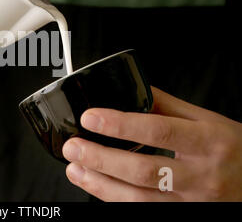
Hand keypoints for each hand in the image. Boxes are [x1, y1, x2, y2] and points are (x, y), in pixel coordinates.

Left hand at [62, 87, 241, 200]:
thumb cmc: (236, 149)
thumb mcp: (209, 120)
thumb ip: (169, 106)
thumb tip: (134, 89)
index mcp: (208, 141)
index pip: (158, 132)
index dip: (120, 125)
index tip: (91, 118)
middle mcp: (201, 176)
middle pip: (143, 171)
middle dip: (101, 159)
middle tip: (74, 147)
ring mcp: (193, 202)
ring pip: (139, 200)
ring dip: (101, 185)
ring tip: (76, 169)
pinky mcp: (184, 216)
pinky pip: (144, 211)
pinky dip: (116, 199)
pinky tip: (98, 186)